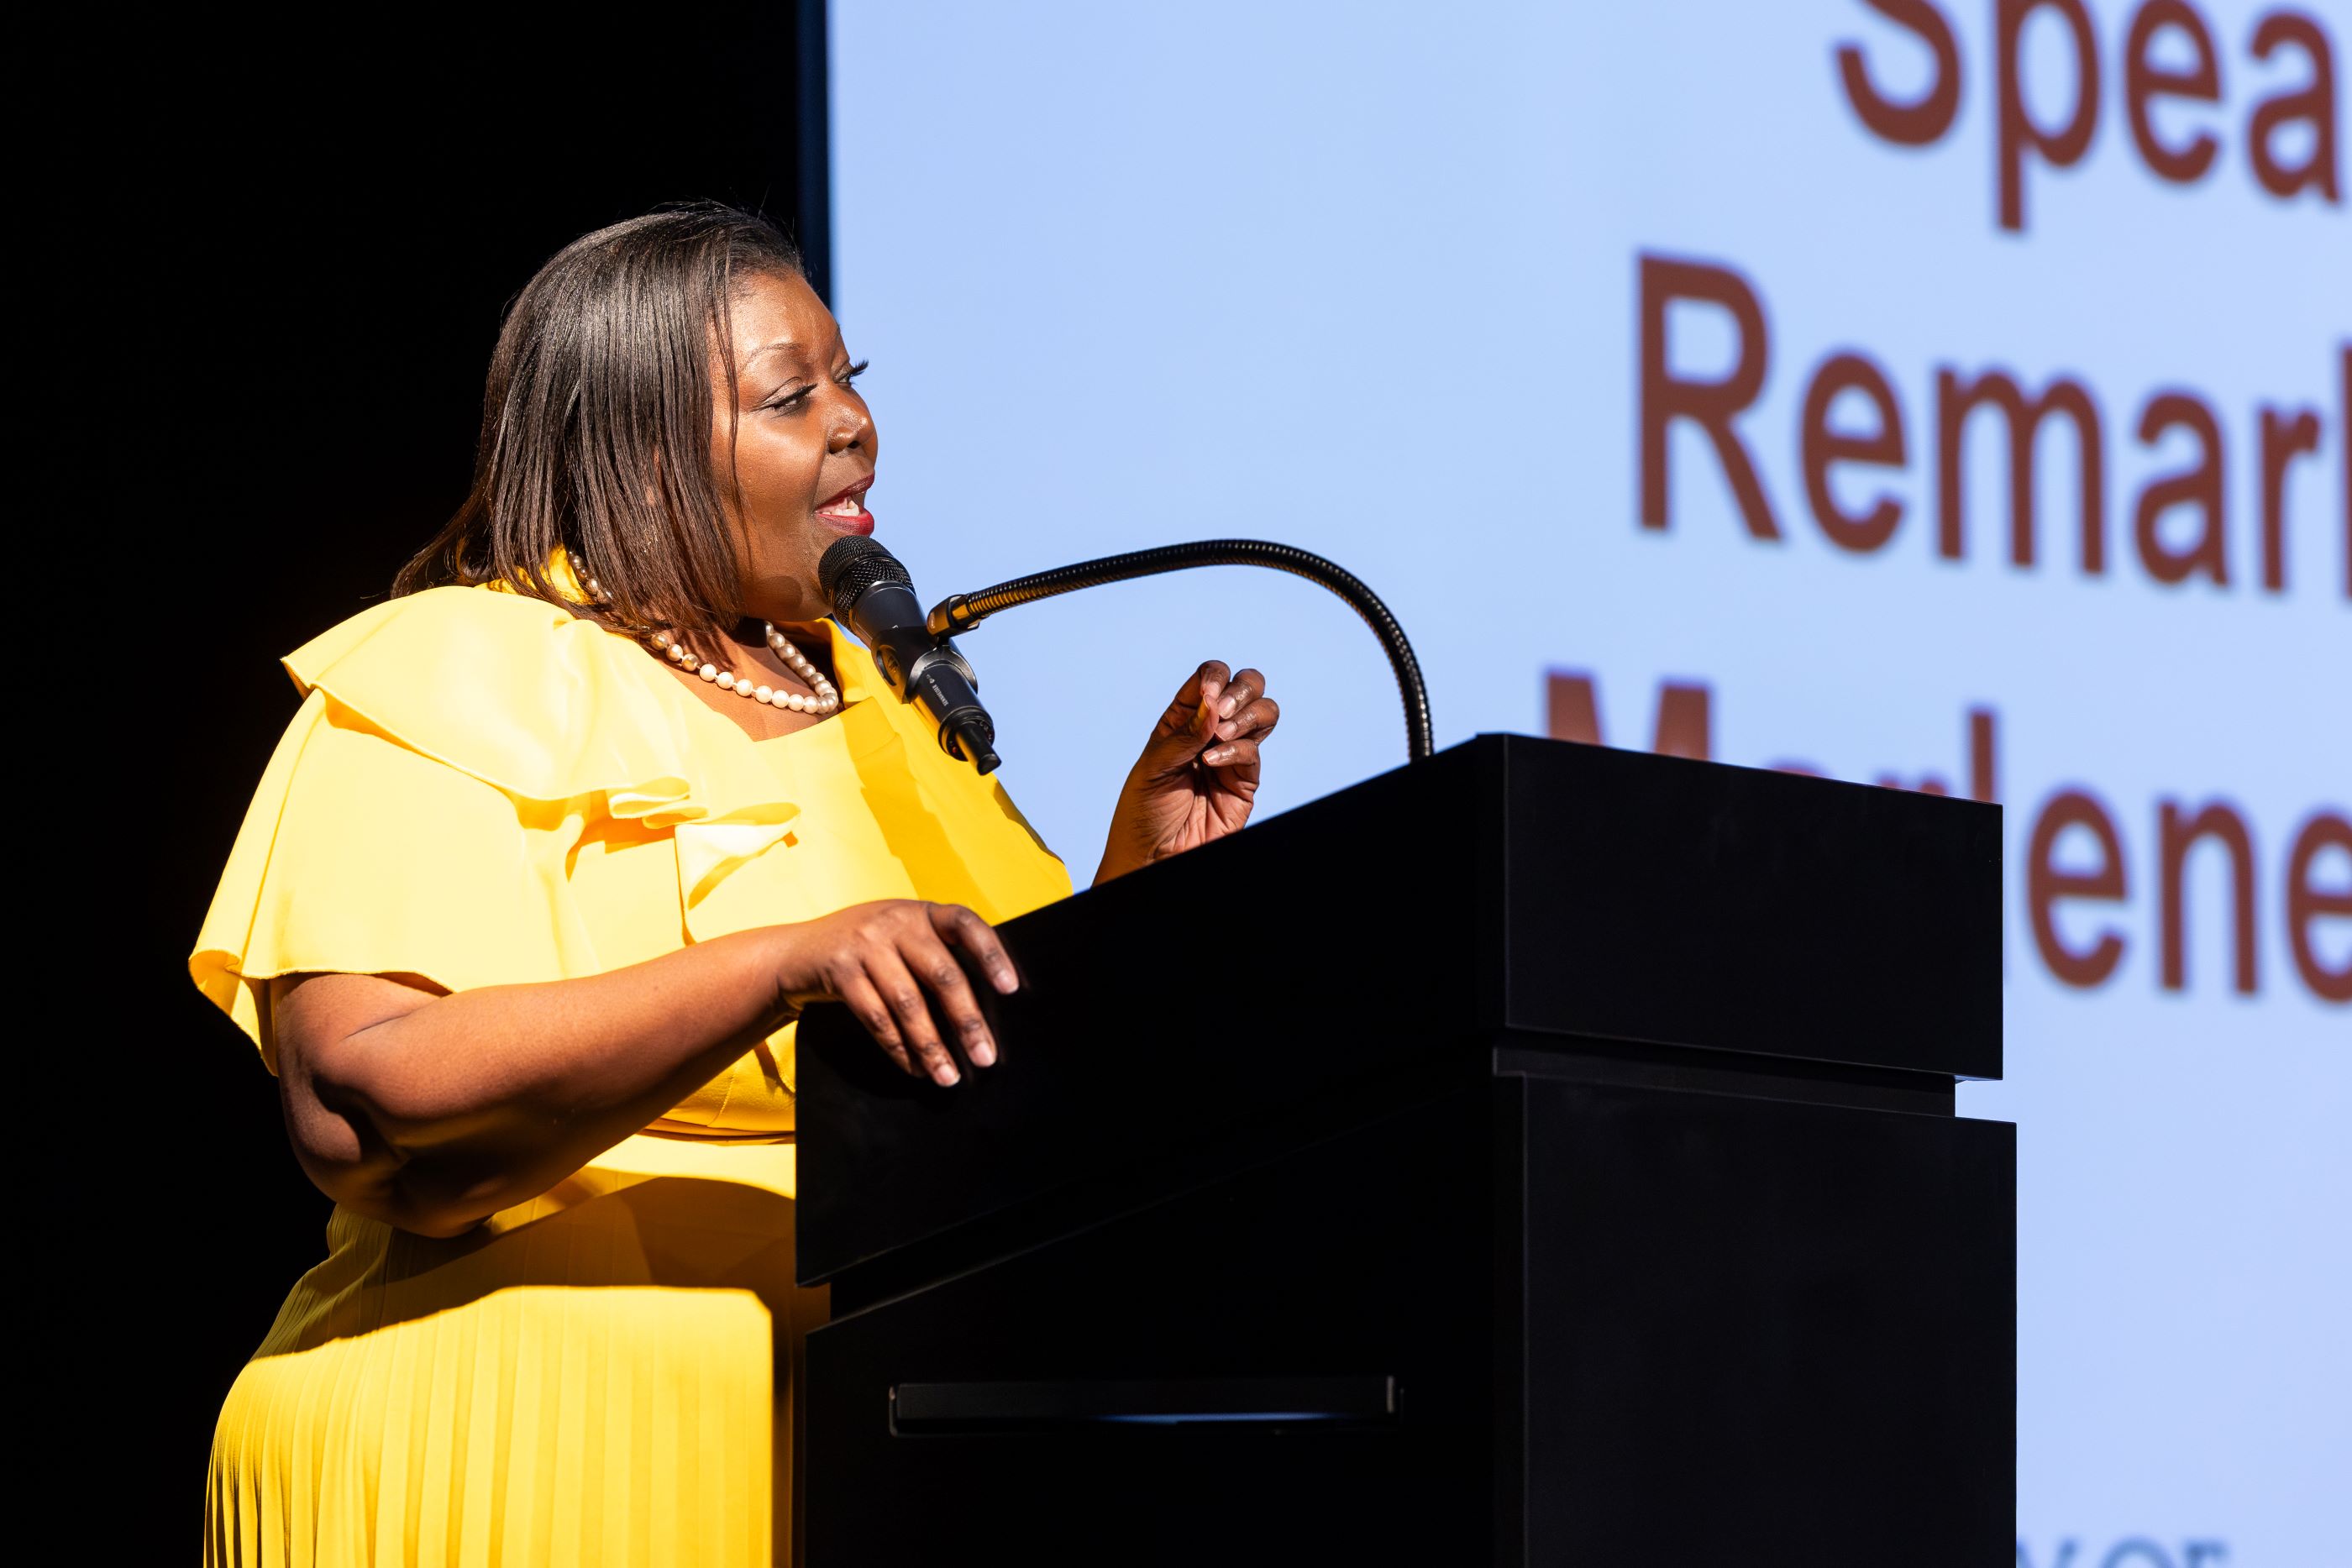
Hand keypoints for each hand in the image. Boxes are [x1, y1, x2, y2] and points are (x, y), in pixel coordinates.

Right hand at [771, 900, 1017, 1085]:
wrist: (797, 952)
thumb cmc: (867, 950)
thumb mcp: (901, 937)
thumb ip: (936, 957)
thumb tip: (982, 1015)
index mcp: (922, 912)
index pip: (966, 924)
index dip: (991, 954)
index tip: (1011, 989)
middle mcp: (897, 922)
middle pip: (941, 974)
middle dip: (967, 1021)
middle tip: (985, 1057)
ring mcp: (866, 944)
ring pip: (908, 1003)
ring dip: (932, 1046)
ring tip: (949, 1076)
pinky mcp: (840, 970)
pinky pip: (876, 1017)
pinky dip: (899, 1048)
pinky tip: (916, 1069)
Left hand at [1095, 660, 1280, 884]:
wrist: (1153, 856)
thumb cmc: (1143, 812)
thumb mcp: (1153, 768)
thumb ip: (1184, 734)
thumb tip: (1213, 703)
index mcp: (1182, 719)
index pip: (1208, 679)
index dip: (1213, 678)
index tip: (1207, 696)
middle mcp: (1209, 731)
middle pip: (1246, 687)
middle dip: (1242, 689)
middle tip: (1223, 710)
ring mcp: (1230, 755)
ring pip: (1262, 714)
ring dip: (1248, 715)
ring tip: (1222, 735)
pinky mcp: (1244, 782)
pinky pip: (1253, 753)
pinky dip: (1237, 751)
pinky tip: (1213, 762)